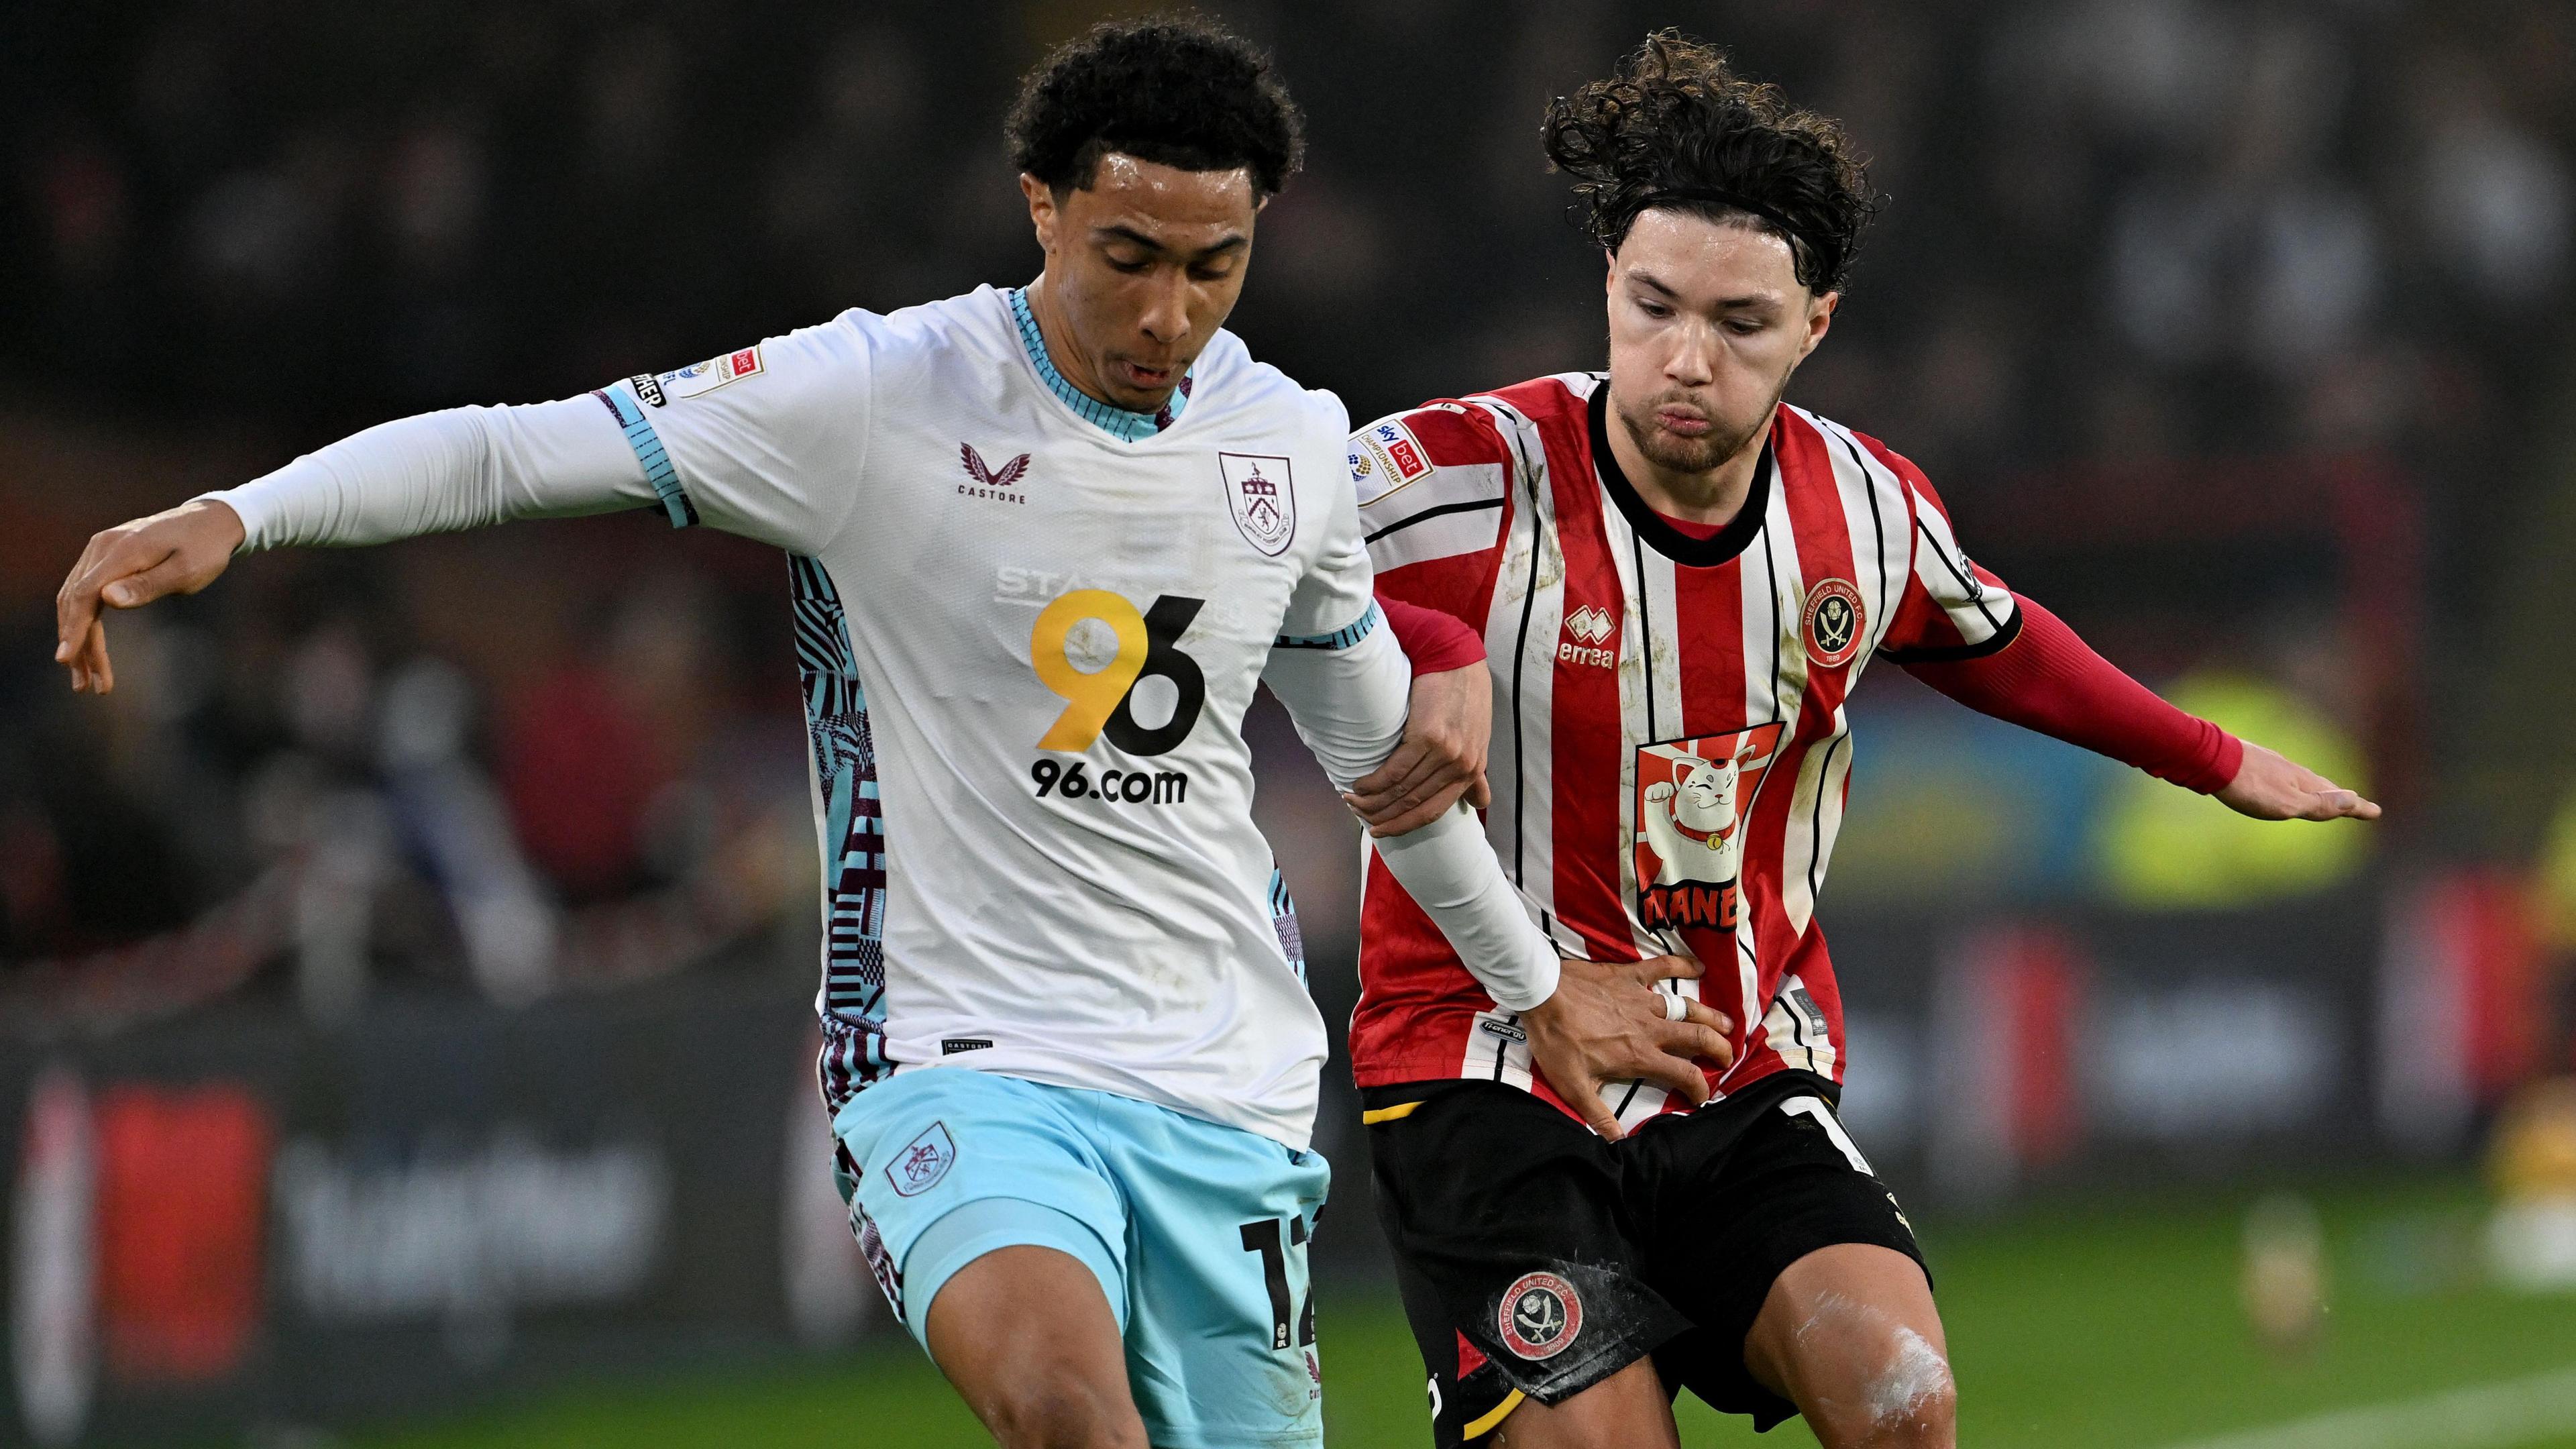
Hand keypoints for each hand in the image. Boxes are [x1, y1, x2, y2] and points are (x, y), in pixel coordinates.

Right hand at [54, 499, 244, 693]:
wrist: (212, 521)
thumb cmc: (206, 549)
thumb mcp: (187, 571)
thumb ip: (148, 586)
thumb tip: (107, 600)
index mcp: (122, 551)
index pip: (84, 595)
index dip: (74, 630)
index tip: (68, 660)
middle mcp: (103, 547)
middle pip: (76, 600)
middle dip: (77, 644)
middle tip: (86, 685)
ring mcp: (102, 550)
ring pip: (76, 598)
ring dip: (77, 637)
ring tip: (87, 677)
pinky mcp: (106, 556)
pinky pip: (86, 591)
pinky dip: (84, 620)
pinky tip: (88, 646)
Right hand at [1344, 663, 1491, 836]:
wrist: (1456, 659)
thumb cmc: (1465, 696)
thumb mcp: (1480, 739)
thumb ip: (1476, 773)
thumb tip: (1479, 802)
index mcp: (1472, 771)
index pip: (1434, 811)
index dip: (1405, 825)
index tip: (1383, 830)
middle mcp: (1461, 766)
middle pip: (1415, 804)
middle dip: (1384, 817)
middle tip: (1362, 820)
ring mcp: (1445, 753)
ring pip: (1402, 790)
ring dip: (1373, 801)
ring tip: (1353, 802)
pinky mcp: (1428, 737)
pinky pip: (1395, 770)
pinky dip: (1374, 783)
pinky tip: (1360, 785)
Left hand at [1521, 954, 1734, 1140]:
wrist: (1542, 995)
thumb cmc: (1557, 1041)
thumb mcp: (1573, 1087)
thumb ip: (1598, 1115)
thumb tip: (1617, 1141)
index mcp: (1640, 1056)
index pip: (1684, 1074)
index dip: (1700, 1087)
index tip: (1703, 1096)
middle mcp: (1649, 1028)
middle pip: (1697, 1037)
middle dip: (1719, 1048)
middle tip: (1729, 1055)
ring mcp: (1642, 999)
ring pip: (1687, 1006)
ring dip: (1711, 1015)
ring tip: (1729, 1024)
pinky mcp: (1629, 975)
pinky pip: (1661, 967)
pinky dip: (1682, 965)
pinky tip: (1698, 967)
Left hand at [2216, 740, 2381, 821]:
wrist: (2211, 759)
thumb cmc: (2250, 787)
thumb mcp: (2287, 803)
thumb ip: (2319, 804)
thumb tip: (2355, 799)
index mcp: (2304, 782)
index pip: (2337, 798)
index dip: (2356, 807)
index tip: (2377, 811)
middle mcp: (2292, 770)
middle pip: (2322, 785)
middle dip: (2340, 795)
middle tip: (2355, 802)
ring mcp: (2273, 764)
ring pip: (2301, 778)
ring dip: (2317, 787)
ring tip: (2323, 792)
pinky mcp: (2254, 762)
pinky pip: (2282, 773)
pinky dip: (2293, 780)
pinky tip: (2281, 781)